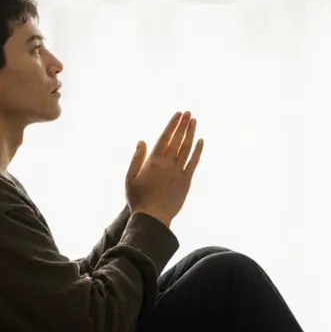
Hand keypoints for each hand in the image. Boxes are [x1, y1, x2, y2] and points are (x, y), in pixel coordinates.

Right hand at [125, 111, 203, 226]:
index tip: (178, 114)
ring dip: (191, 133)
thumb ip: (136, 158)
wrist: (152, 218)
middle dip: (183, 125)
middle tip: (188, 113)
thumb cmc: (138, 199)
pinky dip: (198, 150)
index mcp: (153, 161)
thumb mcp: (130, 178)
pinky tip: (201, 141)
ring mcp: (178, 172)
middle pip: (178, 140)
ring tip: (194, 121)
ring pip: (187, 148)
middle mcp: (167, 164)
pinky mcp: (186, 181)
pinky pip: (193, 162)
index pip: (165, 138)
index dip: (172, 125)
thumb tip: (142, 141)